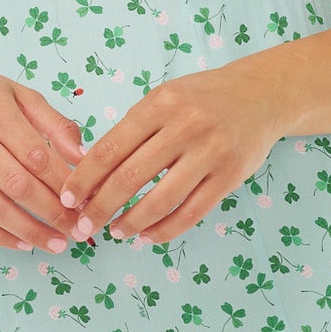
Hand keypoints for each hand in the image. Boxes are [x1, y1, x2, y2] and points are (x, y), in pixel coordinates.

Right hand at [0, 50, 84, 251]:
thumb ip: (54, 123)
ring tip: (57, 243)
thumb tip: (83, 157)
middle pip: (16, 184)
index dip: (64, 183)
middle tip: (78, 228)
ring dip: (29, 230)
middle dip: (52, 212)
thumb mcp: (18, 94)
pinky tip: (22, 243)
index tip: (86, 200)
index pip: (36, 155)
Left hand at [57, 65, 285, 244]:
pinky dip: (165, 230)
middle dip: (100, 208)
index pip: (110, 148)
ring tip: (117, 232)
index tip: (68, 199)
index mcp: (160, 104)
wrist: (261, 95)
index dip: (84, 178)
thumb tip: (93, 175)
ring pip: (160, 200)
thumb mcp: (165, 99)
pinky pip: (191, 212)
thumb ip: (134, 130)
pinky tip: (148, 235)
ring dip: (131, 223)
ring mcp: (210, 152)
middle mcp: (185, 126)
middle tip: (84, 226)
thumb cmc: (203, 99)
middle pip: (129, 177)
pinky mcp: (230, 176)